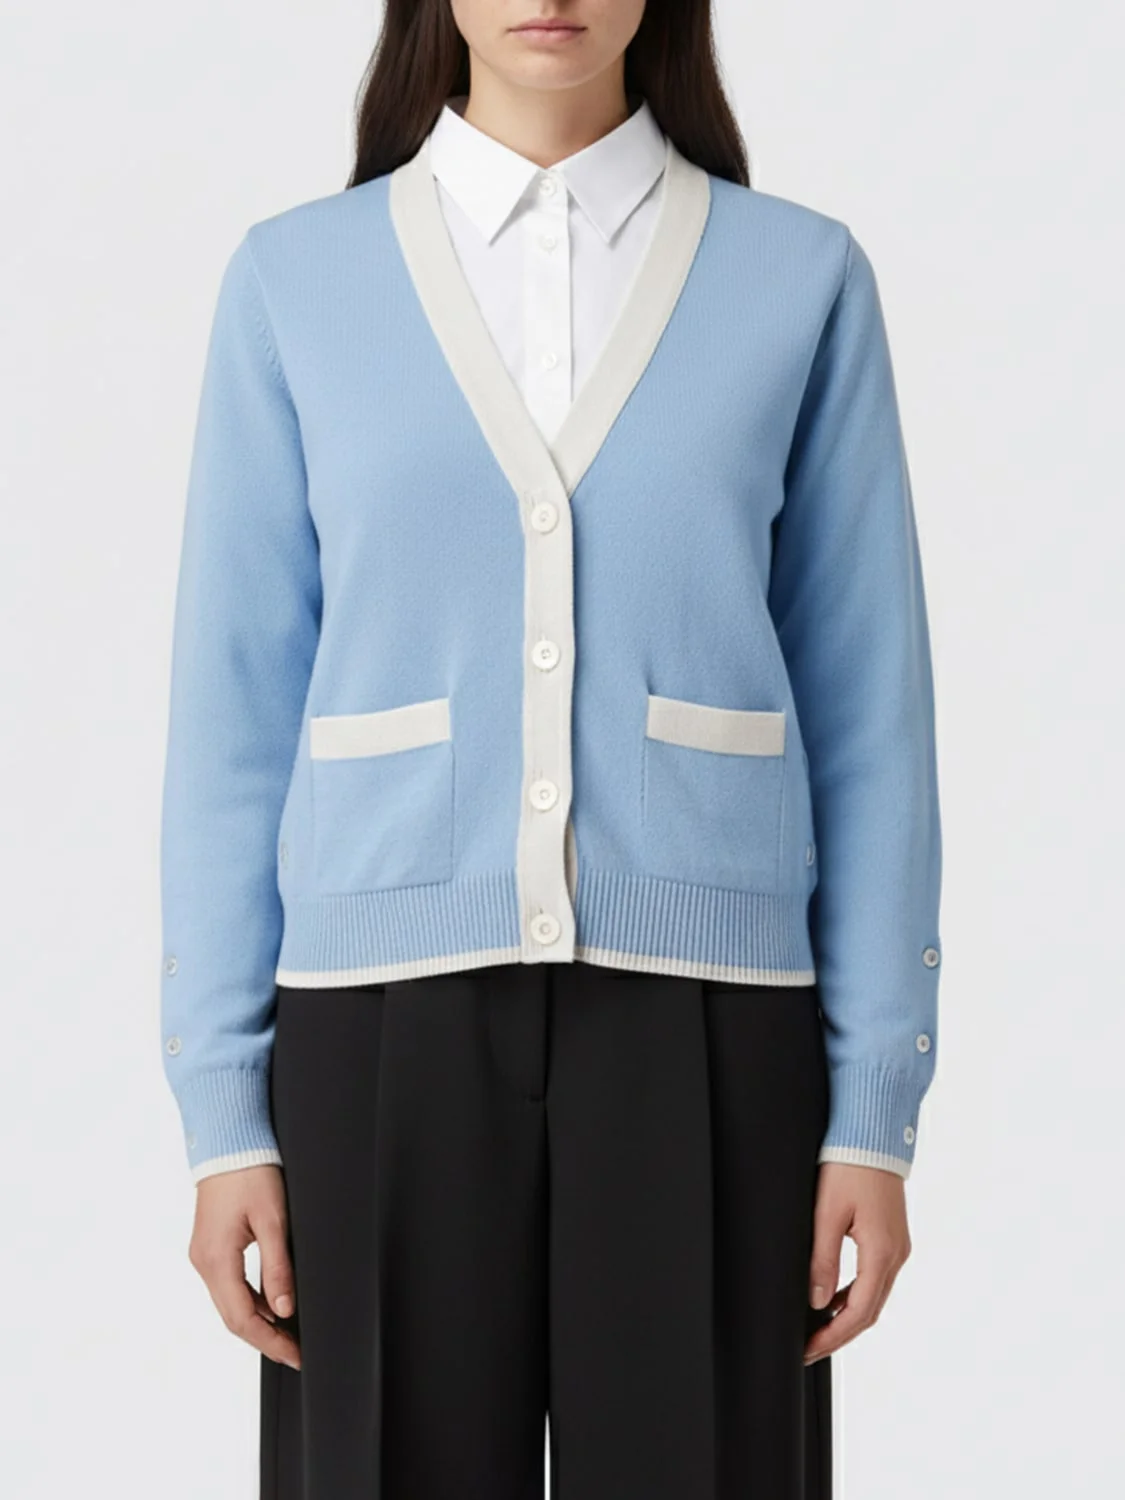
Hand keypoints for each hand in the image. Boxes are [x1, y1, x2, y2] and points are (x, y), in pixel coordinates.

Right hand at [188, 1164, 300, 1369]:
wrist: (228, 1143)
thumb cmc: (251, 1173)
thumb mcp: (273, 1220)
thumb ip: (278, 1267)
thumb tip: (285, 1310)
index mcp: (217, 1260)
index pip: (242, 1319)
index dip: (270, 1342)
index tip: (296, 1356)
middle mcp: (204, 1263)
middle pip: (233, 1317)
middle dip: (265, 1338)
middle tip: (296, 1352)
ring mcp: (204, 1255)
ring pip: (230, 1302)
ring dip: (258, 1320)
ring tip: (289, 1332)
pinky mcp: (210, 1246)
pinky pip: (228, 1284)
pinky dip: (250, 1299)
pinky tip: (273, 1302)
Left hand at [804, 1162, 911, 1363]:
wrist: (872, 1134)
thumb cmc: (849, 1166)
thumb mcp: (827, 1213)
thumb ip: (823, 1259)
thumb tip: (818, 1302)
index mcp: (882, 1253)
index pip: (859, 1313)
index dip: (833, 1337)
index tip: (808, 1350)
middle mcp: (896, 1254)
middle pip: (870, 1311)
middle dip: (839, 1334)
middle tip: (809, 1348)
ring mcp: (897, 1246)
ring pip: (874, 1296)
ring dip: (848, 1316)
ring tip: (817, 1329)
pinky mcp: (892, 1236)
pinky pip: (875, 1277)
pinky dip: (855, 1295)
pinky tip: (833, 1298)